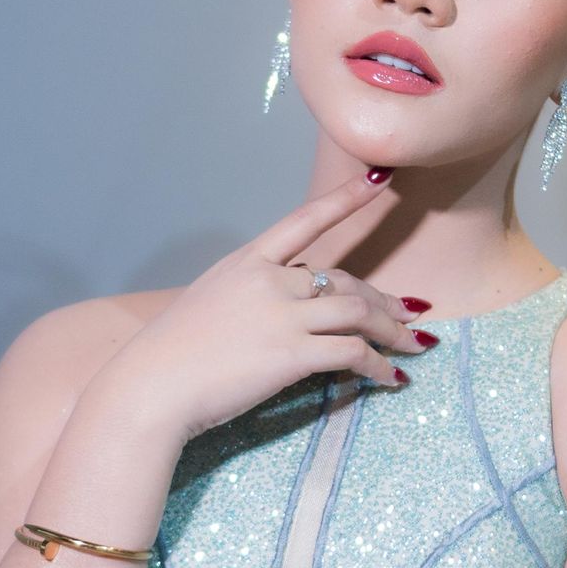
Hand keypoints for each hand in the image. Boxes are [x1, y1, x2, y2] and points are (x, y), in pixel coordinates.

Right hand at [88, 169, 438, 443]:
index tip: (378, 181)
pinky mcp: (292, 353)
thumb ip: (246, 299)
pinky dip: (379, 365)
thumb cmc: (169, 355)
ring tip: (415, 345)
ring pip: (357, 312)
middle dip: (382, 299)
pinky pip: (352, 352)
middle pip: (343, 279)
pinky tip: (391, 377)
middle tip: (409, 313)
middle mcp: (268, 280)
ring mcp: (281, 315)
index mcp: (246, 262)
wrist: (151, 386)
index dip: (345, 201)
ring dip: (393, 331)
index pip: (304, 221)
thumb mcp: (206, 305)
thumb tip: (280, 312)